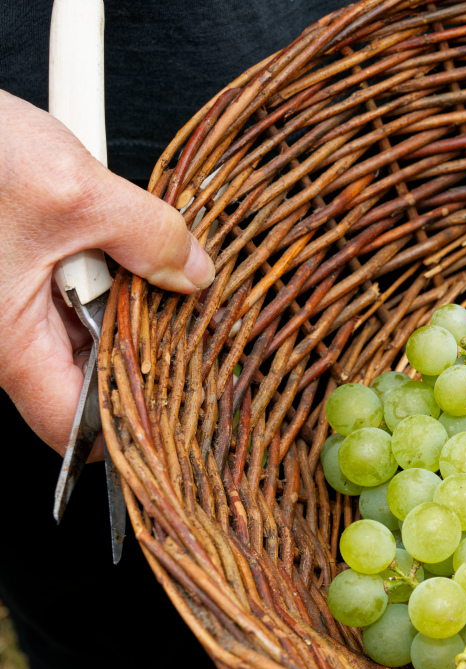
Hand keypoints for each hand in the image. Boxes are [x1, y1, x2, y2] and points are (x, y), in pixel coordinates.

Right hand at [0, 90, 214, 456]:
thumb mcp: (76, 193)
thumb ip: (148, 237)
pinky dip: (103, 271)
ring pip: (84, 331)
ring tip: (149, 258)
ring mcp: (8, 307)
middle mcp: (5, 336)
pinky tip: (123, 239)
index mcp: (10, 343)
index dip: (127, 424)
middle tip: (182, 306)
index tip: (181, 397)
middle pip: (89, 376)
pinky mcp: (13, 275)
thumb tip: (195, 272)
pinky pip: (70, 295)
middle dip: (138, 343)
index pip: (72, 428)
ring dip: (123, 300)